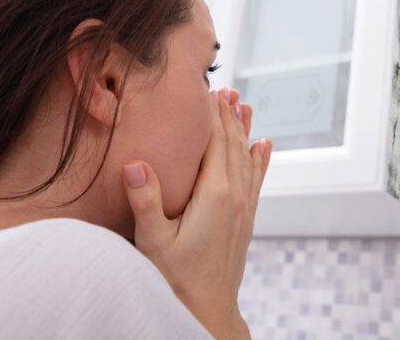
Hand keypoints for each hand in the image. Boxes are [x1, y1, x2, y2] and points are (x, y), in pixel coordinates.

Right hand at [121, 87, 272, 338]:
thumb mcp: (153, 241)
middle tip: (226, 88)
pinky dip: (260, 158)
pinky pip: (256, 179)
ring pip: (247, 157)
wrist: (208, 310)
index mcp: (214, 195)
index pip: (214, 143)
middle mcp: (235, 195)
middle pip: (233, 145)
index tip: (208, 89)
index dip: (211, 116)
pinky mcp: (246, 218)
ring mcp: (244, 206)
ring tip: (246, 105)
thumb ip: (146, 201)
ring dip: (245, 130)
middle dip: (229, 115)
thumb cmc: (176, 279)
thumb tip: (134, 162)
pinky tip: (264, 145)